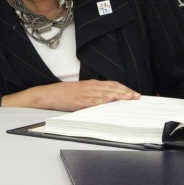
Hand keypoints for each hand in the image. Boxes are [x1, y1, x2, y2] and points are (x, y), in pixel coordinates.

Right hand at [1, 79, 139, 111]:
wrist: (46, 95)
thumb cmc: (62, 94)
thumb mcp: (79, 91)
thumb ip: (91, 94)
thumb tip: (104, 99)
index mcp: (90, 84)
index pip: (111, 84)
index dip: (123, 88)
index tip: (133, 92)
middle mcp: (89, 86)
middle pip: (111, 87)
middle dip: (125, 92)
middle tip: (136, 96)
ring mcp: (84, 93)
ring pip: (105, 93)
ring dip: (119, 95)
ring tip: (130, 98)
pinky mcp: (79, 100)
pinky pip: (93, 100)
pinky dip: (103, 100)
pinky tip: (111, 100)